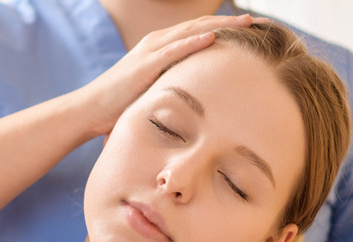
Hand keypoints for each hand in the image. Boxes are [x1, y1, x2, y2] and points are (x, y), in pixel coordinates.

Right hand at [79, 14, 260, 134]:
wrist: (91, 109)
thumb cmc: (122, 104)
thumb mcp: (156, 91)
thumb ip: (175, 87)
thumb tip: (199, 100)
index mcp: (163, 47)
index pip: (201, 32)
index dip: (229, 29)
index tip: (255, 31)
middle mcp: (158, 42)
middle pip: (202, 25)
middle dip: (232, 22)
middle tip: (261, 22)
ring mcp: (151, 51)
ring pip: (192, 31)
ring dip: (221, 26)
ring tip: (247, 23)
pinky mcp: (144, 65)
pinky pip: (173, 50)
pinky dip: (194, 42)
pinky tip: (213, 37)